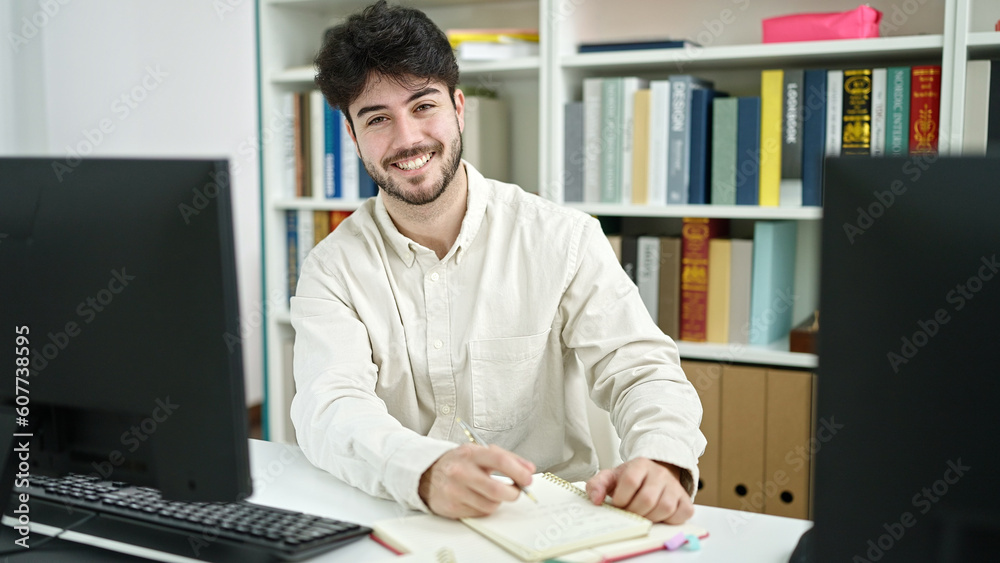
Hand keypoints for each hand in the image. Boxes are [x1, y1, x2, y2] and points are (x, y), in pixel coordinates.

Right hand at [418, 443, 534, 518]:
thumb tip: (528, 469)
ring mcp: (455, 491)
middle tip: (516, 491)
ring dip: (498, 501)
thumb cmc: (459, 462)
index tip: (528, 478)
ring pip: (490, 505)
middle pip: (496, 489)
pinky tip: (478, 499)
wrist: (427, 473)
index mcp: (470, 454)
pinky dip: (485, 508)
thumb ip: (506, 458)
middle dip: (513, 493)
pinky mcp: (452, 508)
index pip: (500, 460)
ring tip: (493, 493)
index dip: (518, 471)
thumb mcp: (479, 452)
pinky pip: (479, 513)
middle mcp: (461, 472)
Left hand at [585, 458, 693, 523]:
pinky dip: (670, 520)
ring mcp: (674, 486)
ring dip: (650, 518)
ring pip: (664, 507)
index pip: (630, 481)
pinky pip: (682, 514)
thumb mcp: (611, 477)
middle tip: (629, 512)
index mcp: (640, 464)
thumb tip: (595, 500)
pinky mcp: (685, 499)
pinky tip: (659, 516)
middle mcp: (660, 473)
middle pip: (647, 498)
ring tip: (642, 515)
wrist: (653, 474)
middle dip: (634, 511)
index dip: (621, 498)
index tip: (617, 504)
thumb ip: (597, 485)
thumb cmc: (631, 478)